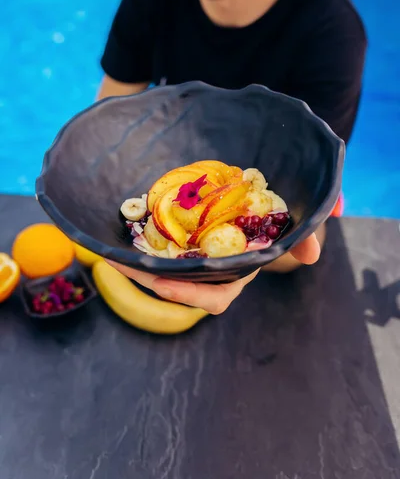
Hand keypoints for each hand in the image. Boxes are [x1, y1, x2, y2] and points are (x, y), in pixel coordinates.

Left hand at [105, 233, 320, 314]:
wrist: (264, 207)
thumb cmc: (280, 223)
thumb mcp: (296, 229)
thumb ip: (305, 237)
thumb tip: (311, 255)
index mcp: (236, 275)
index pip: (215, 297)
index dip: (189, 295)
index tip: (164, 282)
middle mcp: (212, 271)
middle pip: (178, 285)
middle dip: (149, 280)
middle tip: (122, 265)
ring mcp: (196, 257)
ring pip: (163, 268)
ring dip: (137, 264)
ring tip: (111, 252)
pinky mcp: (184, 241)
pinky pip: (160, 249)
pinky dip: (141, 245)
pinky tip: (120, 234)